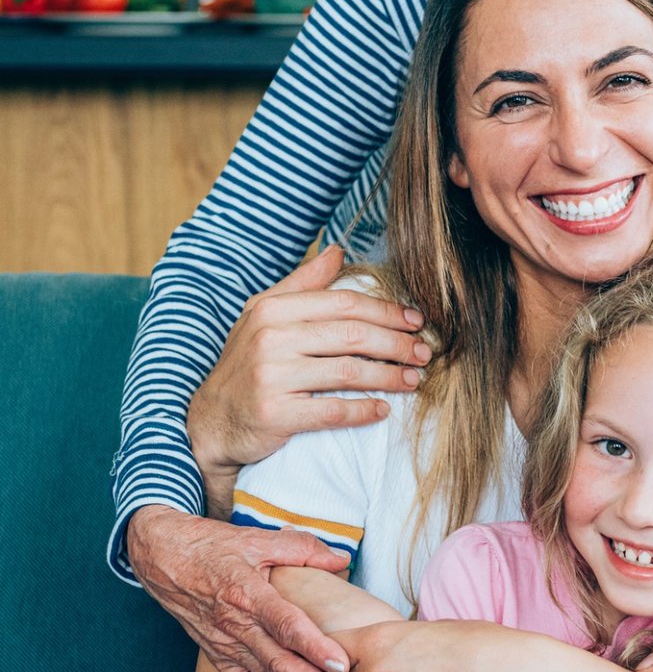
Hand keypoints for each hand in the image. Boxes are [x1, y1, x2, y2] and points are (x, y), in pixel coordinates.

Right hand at [126, 505, 355, 671]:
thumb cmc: (212, 547)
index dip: (315, 647)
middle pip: (281, 664)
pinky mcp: (217, 657)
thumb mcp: (257, 538)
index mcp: (247, 594)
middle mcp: (236, 626)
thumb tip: (342, 559)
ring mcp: (225, 646)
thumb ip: (303, 548)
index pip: (286, 626)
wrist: (164, 557)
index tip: (341, 665)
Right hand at [186, 244, 430, 514]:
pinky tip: (383, 409)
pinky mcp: (275, 414)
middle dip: (395, 343)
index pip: (343, 303)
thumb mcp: (263, 315)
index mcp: (272, 309)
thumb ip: (302, 283)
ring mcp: (270, 377)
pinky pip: (331, 411)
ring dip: (388, 376)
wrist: (210, 421)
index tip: (415, 320)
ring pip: (347, 372)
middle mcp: (269, 338)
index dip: (385, 311)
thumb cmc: (246, 363)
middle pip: (351, 335)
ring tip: (413, 380)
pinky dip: (362, 410)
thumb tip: (339, 250)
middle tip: (423, 352)